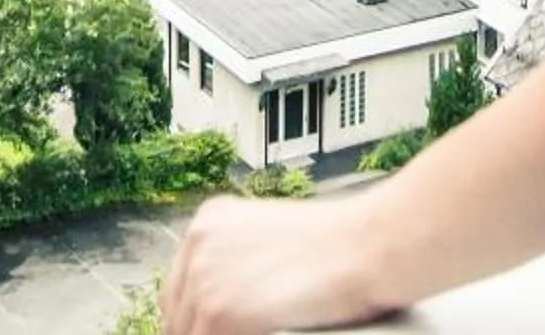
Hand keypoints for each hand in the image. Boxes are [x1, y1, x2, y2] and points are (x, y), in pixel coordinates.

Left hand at [162, 189, 401, 334]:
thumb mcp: (273, 238)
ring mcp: (203, 278)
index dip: (192, 319)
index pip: (179, 287)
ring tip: (249, 333)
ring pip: (188, 333)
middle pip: (176, 314)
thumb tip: (231, 300)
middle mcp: (197, 243)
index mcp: (208, 221)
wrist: (367, 246)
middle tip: (234, 334)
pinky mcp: (218, 312)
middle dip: (198, 332)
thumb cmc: (340, 245)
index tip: (206, 331)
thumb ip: (241, 263)